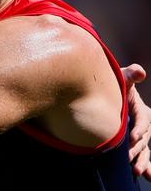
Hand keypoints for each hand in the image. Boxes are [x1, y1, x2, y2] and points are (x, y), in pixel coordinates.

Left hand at [122, 63, 150, 179]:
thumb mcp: (121, 78)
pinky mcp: (132, 143)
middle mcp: (142, 124)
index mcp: (142, 110)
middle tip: (128, 157)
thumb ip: (129, 75)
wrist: (103, 94)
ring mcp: (138, 135)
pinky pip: (140, 155)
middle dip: (138, 149)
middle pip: (143, 139)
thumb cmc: (113, 84)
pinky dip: (145, 166)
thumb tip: (140, 71)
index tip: (132, 136)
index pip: (144, 120)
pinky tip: (146, 176)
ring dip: (142, 161)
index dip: (140, 128)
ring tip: (137, 171)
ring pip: (144, 150)